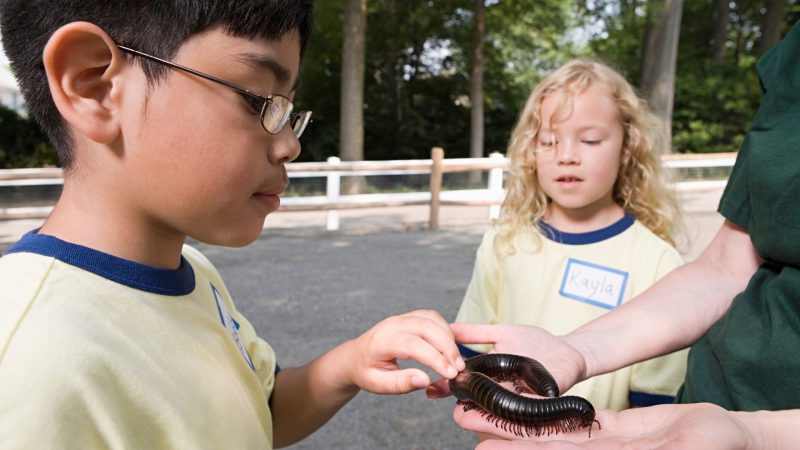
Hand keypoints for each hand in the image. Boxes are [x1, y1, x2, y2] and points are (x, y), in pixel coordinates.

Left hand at [343, 309, 464, 393]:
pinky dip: (445, 328)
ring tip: (457, 360)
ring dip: (449, 336)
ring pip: (432, 318)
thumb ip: (401, 383)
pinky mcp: (410, 317)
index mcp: (382, 341)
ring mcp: (402, 318)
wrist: (355, 357)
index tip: (450, 374)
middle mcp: (393, 324)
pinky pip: (432, 317)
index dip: (435, 359)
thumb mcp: (377, 384)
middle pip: (426, 327)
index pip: (413, 345)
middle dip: (447, 347)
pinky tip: (452, 345)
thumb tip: (425, 380)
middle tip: (459, 368)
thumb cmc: (366, 371)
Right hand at [426, 323, 585, 398]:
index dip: (445, 389)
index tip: (430, 390)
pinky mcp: (535, 405)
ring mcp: (517, 401)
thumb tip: (448, 327)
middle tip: (442, 400)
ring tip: (460, 413)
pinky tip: (489, 410)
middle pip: (474, 405)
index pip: (464, 386)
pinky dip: (503, 414)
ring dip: (475, 414)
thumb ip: (476, 333)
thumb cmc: (537, 342)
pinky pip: (518, 413)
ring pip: (492, 412)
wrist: (569, 350)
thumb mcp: (502, 332)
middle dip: (458, 407)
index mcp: (490, 376)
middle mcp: (500, 392)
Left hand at [461, 403, 751, 449]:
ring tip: (482, 408)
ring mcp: (601, 445)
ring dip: (516, 420)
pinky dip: (547, 415)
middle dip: (500, 432)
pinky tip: (526, 406)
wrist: (730, 439)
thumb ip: (639, 447)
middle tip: (462, 418)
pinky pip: (571, 423)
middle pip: (539, 443)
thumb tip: (596, 443)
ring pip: (549, 430)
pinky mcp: (610, 432)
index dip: (516, 449)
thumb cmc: (713, 448)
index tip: (480, 445)